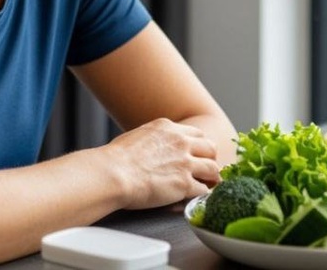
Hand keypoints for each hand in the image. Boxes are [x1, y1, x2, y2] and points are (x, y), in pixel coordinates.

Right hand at [103, 117, 220, 209]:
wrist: (112, 173)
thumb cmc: (115, 158)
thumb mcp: (136, 136)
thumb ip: (152, 140)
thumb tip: (150, 148)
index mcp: (168, 128)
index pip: (196, 134)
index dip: (198, 147)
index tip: (196, 155)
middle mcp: (181, 142)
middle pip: (210, 148)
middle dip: (209, 159)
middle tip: (205, 170)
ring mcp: (185, 163)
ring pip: (213, 168)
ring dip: (210, 178)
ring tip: (206, 185)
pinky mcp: (184, 184)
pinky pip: (204, 190)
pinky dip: (201, 195)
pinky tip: (195, 198)